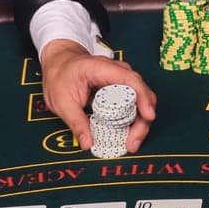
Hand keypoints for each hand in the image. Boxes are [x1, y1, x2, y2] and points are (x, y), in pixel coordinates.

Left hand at [39, 39, 157, 152]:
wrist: (60, 63)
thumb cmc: (60, 77)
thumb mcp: (62, 102)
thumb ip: (76, 123)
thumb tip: (88, 144)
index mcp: (102, 69)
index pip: (131, 80)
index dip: (143, 98)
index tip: (148, 116)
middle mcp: (118, 71)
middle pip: (141, 93)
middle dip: (143, 120)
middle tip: (133, 143)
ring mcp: (122, 79)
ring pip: (141, 100)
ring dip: (140, 122)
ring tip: (131, 142)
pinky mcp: (122, 88)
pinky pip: (135, 103)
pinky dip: (135, 119)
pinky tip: (128, 134)